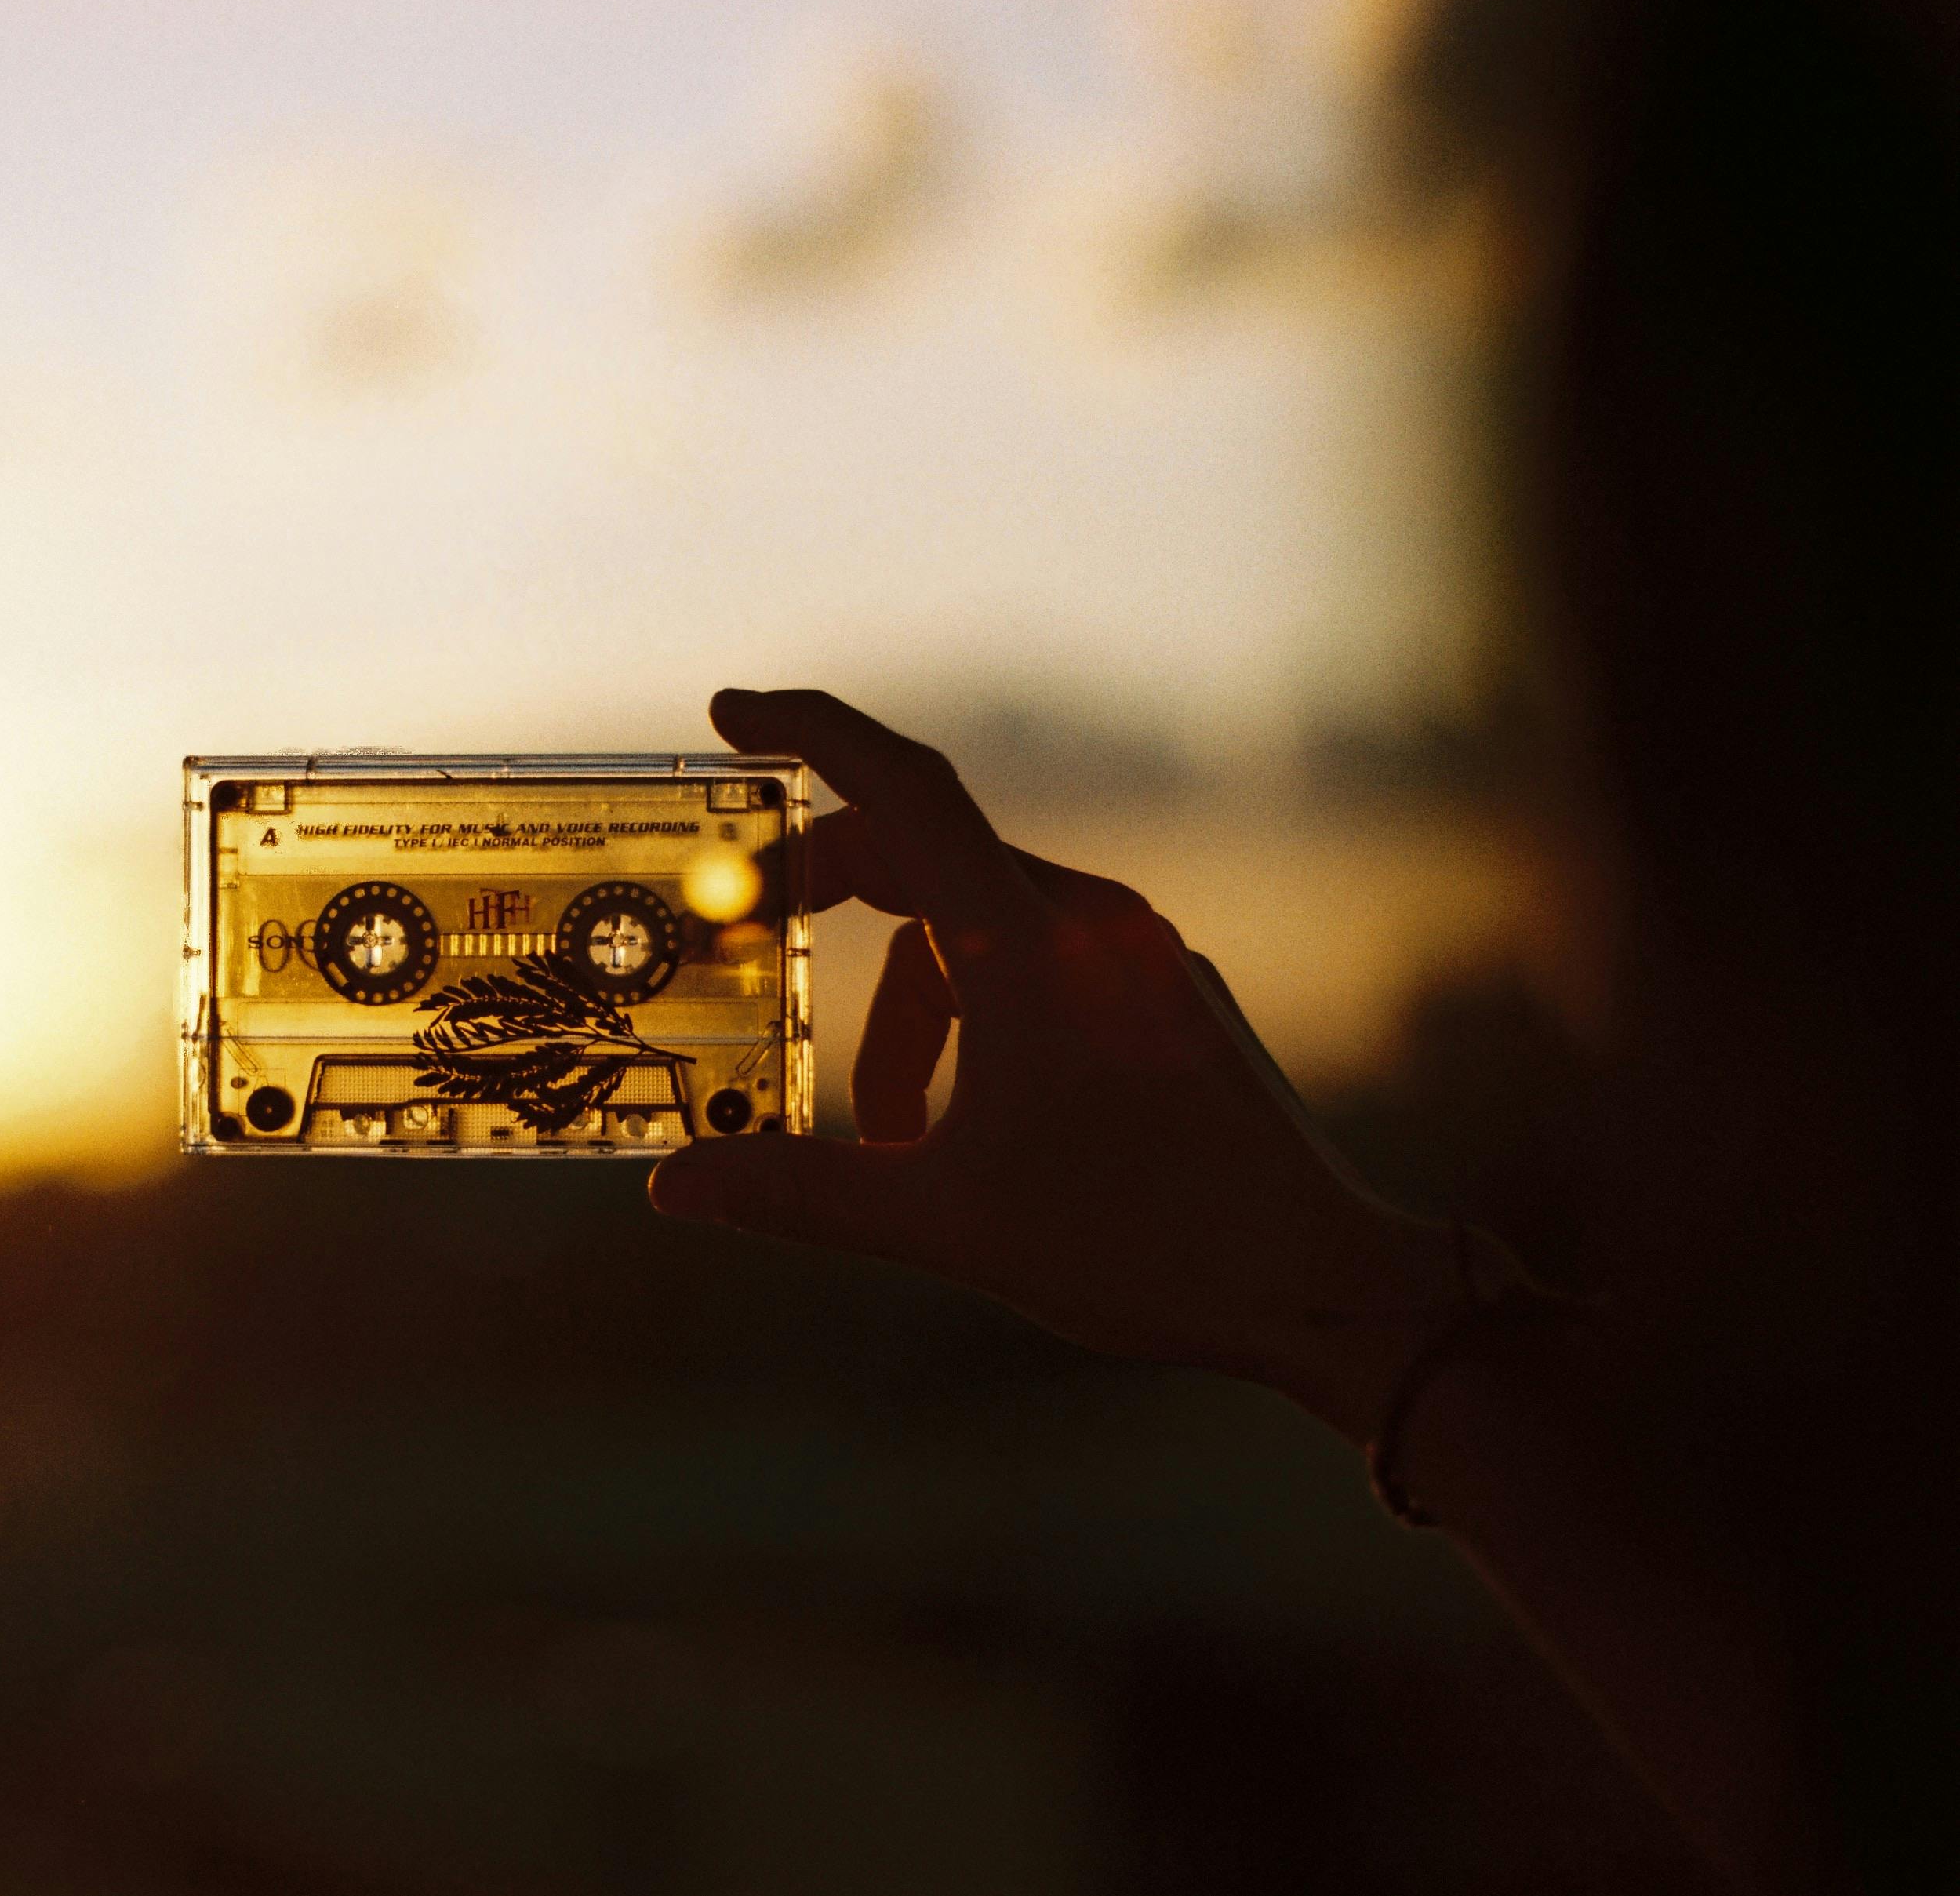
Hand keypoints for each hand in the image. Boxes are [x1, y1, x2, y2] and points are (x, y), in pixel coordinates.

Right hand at [651, 689, 1465, 1441]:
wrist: (1325, 1285)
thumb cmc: (1148, 1248)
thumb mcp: (948, 1224)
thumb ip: (799, 1195)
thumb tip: (673, 1188)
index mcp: (1031, 949)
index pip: (903, 790)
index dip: (810, 732)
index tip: (730, 714)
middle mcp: (1091, 923)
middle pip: (925, 857)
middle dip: (829, 893)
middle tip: (750, 940)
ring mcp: (1138, 953)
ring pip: (979, 930)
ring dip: (907, 1006)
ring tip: (889, 1131)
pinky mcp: (1168, 993)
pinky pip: (1039, 964)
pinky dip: (974, 1015)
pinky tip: (965, 1122)